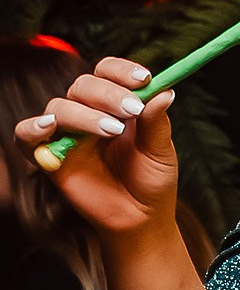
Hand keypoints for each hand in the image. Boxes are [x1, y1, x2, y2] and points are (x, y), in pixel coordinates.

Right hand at [15, 56, 178, 244]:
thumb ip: (156, 122)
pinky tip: (48, 126)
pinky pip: (26, 136)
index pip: (108, 72)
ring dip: (84, 114)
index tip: (143, 79)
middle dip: (108, 94)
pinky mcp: (48, 157)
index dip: (121, 70)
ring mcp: (67, 134)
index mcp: (115, 104)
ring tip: (112, 130)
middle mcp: (88, 113)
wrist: (140, 219)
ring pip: (60, 106)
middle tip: (132, 110)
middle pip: (84, 85)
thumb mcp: (160, 152)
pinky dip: (32, 128)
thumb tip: (163, 90)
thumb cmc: (151, 182)